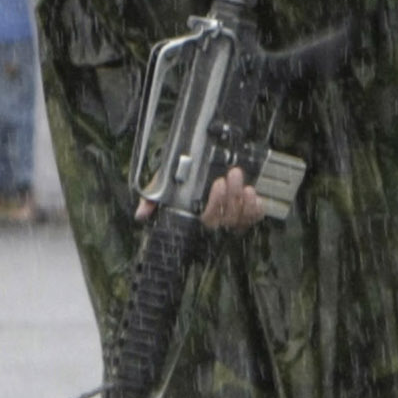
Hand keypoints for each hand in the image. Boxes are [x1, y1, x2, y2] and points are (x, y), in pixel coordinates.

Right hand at [137, 167, 264, 231]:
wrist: (192, 176)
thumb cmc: (177, 186)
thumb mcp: (162, 188)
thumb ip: (151, 200)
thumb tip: (140, 215)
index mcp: (196, 218)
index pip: (207, 219)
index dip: (216, 203)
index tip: (217, 183)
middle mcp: (213, 223)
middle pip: (227, 218)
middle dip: (232, 196)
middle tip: (233, 174)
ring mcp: (229, 221)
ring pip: (241, 219)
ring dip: (246, 203)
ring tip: (246, 185)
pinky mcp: (242, 216)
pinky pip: (252, 219)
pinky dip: (256, 210)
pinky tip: (256, 198)